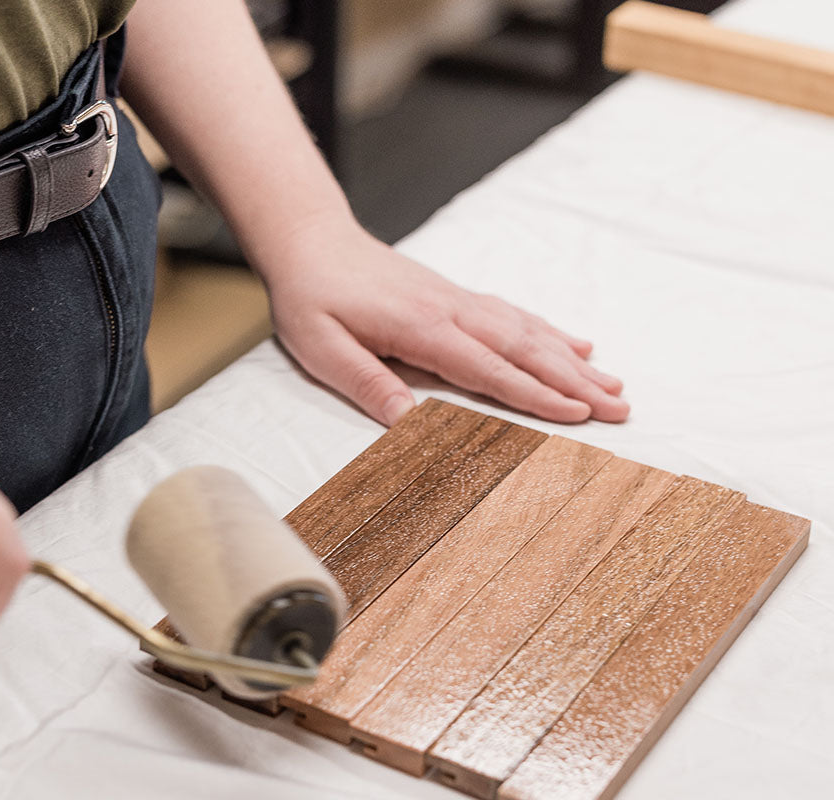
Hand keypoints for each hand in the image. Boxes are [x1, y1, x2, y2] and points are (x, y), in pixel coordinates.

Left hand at [266, 220, 628, 426]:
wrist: (312, 241)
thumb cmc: (313, 298)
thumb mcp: (323, 348)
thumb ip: (367, 383)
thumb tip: (408, 424)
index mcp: (423, 330)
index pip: (490, 370)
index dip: (536, 395)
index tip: (578, 416)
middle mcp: (452, 312)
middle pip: (526, 351)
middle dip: (576, 382)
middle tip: (620, 408)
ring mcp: (459, 301)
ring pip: (528, 331)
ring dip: (573, 360)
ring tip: (614, 382)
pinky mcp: (456, 297)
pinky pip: (514, 314)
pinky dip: (549, 331)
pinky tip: (574, 343)